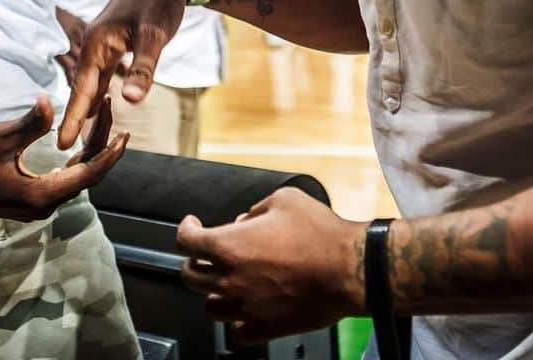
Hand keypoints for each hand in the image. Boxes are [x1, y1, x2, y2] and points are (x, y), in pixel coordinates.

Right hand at [0, 95, 126, 221]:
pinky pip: (63, 179)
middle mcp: (42, 205)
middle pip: (85, 175)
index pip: (87, 175)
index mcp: (39, 196)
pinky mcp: (29, 197)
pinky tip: (82, 141)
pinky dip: (75, 159)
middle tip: (112, 112)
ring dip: (90, 151)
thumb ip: (29, 124)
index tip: (125, 134)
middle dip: (102, 144)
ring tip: (104, 121)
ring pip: (75, 177)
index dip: (109, 154)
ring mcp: (36, 204)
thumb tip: (50, 102)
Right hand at [57, 0, 189, 149]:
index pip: (82, 88)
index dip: (72, 117)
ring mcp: (105, 41)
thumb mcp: (156, 33)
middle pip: (83, 87)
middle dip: (74, 116)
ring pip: (92, 80)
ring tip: (76, 135)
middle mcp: (96, 42)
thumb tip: (129, 101)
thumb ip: (143, 67)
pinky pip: (102, 72)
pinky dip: (98, 90)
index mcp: (98, 42)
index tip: (60, 145)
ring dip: (85, 105)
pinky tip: (97, 105)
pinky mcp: (116, 40)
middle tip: (65, 151)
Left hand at [177, 186, 367, 344]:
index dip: (185, 230)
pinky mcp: (265, 328)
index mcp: (230, 245)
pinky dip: (235, 321)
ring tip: (226, 281)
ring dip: (213, 291)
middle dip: (194, 260)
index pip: (186, 241)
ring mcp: (246, 307)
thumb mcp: (284, 199)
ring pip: (210, 307)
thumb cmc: (318, 232)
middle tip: (206, 253)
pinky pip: (236, 333)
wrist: (347, 268)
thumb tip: (246, 220)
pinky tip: (244, 309)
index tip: (192, 225)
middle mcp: (231, 279)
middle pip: (190, 276)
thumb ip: (256, 208)